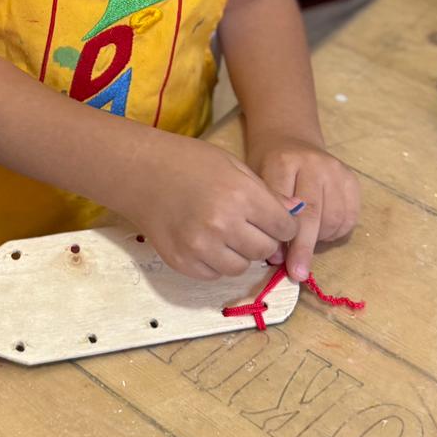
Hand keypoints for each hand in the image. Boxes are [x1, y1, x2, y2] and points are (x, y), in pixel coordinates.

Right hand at [121, 134, 301, 279]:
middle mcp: (222, 225)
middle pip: (265, 250)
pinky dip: (216, 262)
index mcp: (240, 196)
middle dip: (264, 239)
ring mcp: (200, 247)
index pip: (284, 227)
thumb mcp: (234, 166)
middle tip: (249, 226)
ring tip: (226, 233)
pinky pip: (215, 274)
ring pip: (241, 267)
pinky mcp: (183, 263)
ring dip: (240, 254)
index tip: (276, 221)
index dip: (284, 224)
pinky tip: (206, 241)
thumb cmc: (189, 162)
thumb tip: (296, 213)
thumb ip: (266, 193)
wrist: (140, 172)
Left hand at [249, 134, 360, 282]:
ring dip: (320, 240)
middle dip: (304, 247)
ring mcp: (335, 170)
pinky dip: (336, 232)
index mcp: (282, 162)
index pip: (284, 204)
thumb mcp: (256, 181)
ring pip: (333, 218)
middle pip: (312, 213)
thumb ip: (266, 214)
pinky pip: (349, 217)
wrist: (291, 139)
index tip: (278, 262)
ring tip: (306, 241)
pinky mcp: (351, 179)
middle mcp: (312, 163)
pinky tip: (322, 231)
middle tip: (297, 273)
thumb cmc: (268, 167)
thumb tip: (277, 256)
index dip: (282, 236)